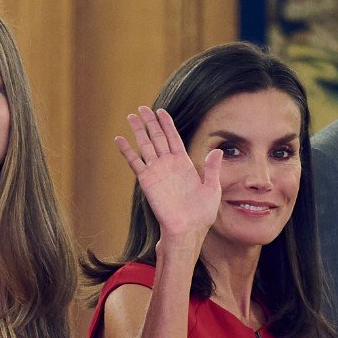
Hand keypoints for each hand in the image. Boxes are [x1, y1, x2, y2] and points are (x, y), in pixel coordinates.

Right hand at [114, 106, 221, 244]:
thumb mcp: (212, 188)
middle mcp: (169, 165)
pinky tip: (119, 139)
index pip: (173, 138)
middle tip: (142, 108)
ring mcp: (157, 171)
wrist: (187, 230)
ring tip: (131, 116)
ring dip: (138, 130)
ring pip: (146, 145)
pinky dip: (127, 150)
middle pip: (157, 137)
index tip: (161, 111)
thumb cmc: (201, 214)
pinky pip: (135, 162)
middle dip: (150, 122)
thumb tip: (217, 150)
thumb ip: (212, 168)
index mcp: (184, 164)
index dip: (167, 124)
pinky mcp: (147, 180)